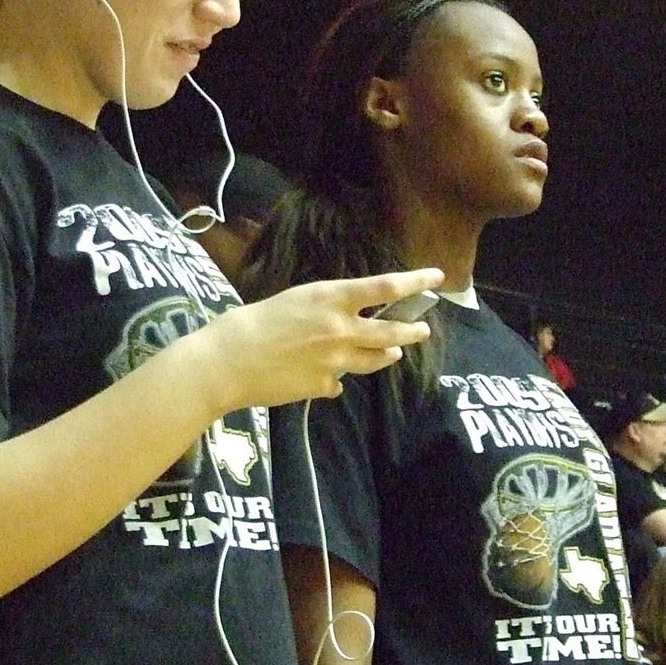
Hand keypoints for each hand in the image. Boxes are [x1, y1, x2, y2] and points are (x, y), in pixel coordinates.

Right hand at [200, 267, 444, 413]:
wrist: (229, 360)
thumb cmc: (254, 321)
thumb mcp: (296, 300)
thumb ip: (326, 309)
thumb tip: (346, 320)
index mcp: (331, 298)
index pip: (385, 287)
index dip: (415, 281)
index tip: (436, 278)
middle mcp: (340, 328)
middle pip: (392, 331)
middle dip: (412, 330)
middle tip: (423, 328)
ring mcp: (335, 361)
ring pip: (375, 360)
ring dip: (387, 355)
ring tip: (394, 353)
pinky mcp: (323, 386)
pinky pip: (339, 382)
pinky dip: (337, 379)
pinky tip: (329, 379)